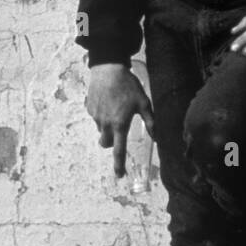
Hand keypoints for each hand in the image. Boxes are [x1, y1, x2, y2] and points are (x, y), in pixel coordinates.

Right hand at [85, 64, 153, 178]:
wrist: (108, 69)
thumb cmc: (129, 86)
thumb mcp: (144, 103)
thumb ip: (150, 122)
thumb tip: (156, 137)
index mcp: (120, 124)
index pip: (119, 150)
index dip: (119, 165)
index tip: (119, 175)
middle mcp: (106, 124)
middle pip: (106, 143)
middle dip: (112, 143)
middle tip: (119, 131)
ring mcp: (95, 116)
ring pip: (101, 130)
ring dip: (108, 127)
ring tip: (116, 108)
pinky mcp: (89, 109)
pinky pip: (96, 118)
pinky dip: (102, 115)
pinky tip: (108, 101)